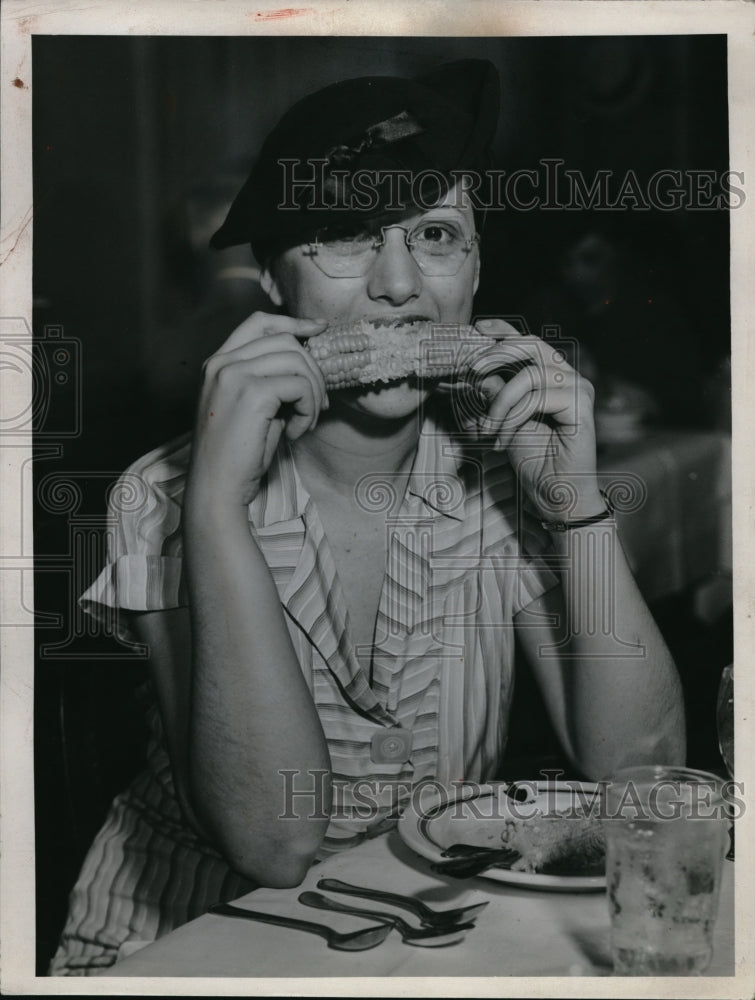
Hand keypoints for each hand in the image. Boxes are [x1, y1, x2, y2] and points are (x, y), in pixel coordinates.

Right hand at [187, 312, 328, 507]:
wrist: (217, 487)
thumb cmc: (237, 456)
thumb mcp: (253, 408)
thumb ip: (271, 380)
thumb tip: (310, 366)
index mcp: (218, 363)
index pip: (258, 323)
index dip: (293, 322)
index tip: (318, 330)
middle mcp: (222, 363)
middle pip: (286, 341)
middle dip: (313, 371)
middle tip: (317, 406)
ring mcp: (234, 375)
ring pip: (297, 361)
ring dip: (313, 394)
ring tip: (305, 423)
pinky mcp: (251, 393)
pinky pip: (300, 386)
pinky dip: (308, 410)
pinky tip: (295, 433)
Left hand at [468, 318, 602, 520]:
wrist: (555, 495)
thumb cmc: (534, 461)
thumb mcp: (504, 420)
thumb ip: (493, 393)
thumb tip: (472, 370)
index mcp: (551, 377)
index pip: (527, 342)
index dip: (503, 331)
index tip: (477, 329)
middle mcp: (568, 377)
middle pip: (530, 344)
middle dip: (496, 354)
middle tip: (471, 371)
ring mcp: (578, 389)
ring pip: (530, 373)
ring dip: (501, 401)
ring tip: (488, 427)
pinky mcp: (581, 405)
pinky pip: (538, 395)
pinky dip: (513, 415)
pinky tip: (504, 437)